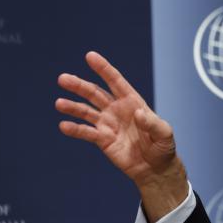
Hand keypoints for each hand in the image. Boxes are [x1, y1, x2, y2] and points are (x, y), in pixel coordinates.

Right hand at [55, 51, 187, 221]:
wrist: (155, 168)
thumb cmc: (162, 146)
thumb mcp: (164, 133)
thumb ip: (152, 123)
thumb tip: (138, 114)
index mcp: (133, 102)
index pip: (115, 81)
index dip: (103, 68)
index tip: (90, 56)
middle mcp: (117, 109)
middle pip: (96, 93)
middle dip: (80, 86)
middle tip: (63, 78)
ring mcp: (108, 124)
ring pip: (87, 111)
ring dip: (73, 107)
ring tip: (59, 103)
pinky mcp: (103, 140)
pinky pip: (87, 132)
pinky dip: (75, 129)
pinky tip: (64, 125)